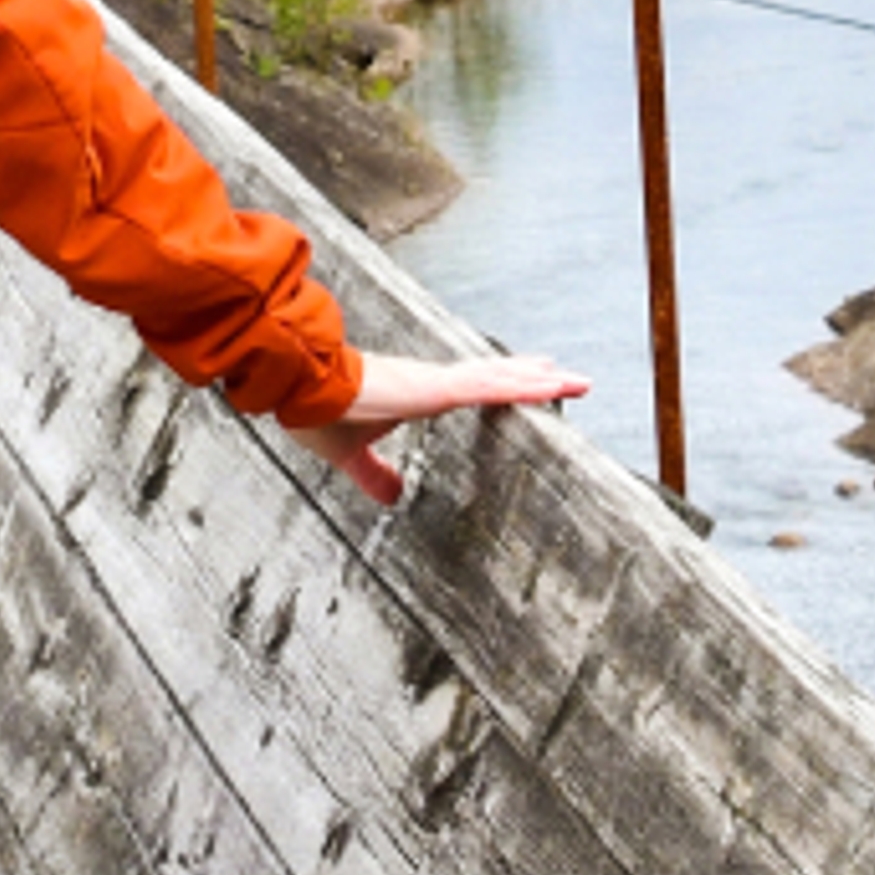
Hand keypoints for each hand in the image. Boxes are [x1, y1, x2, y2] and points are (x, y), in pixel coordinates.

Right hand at [292, 349, 586, 505]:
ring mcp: (437, 383)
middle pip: (497, 376)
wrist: (299, 389)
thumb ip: (373, 474)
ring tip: (576, 381)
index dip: (504, 382)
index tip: (533, 379)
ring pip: (501, 378)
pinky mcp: (434, 389)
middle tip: (570, 378)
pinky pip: (488, 387)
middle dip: (535, 377)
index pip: (473, 385)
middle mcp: (435, 382)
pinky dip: (521, 387)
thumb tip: (393, 497)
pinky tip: (549, 386)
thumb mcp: (351, 454)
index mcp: (420, 394)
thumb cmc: (319, 410)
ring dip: (540, 381)